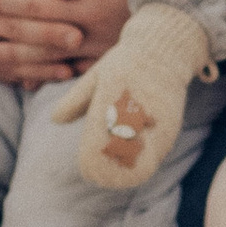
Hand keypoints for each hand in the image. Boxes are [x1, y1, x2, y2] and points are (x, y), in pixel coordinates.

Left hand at [52, 3, 210, 185]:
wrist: (165, 50)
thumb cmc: (125, 63)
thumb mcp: (96, 76)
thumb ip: (75, 100)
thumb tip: (55, 119)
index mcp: (108, 102)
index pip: (97, 149)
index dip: (92, 167)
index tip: (88, 171)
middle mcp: (131, 114)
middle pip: (118, 163)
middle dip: (109, 174)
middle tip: (101, 176)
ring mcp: (153, 123)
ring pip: (140, 164)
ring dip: (128, 171)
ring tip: (119, 170)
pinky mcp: (169, 127)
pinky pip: (155, 156)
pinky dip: (144, 162)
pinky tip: (136, 157)